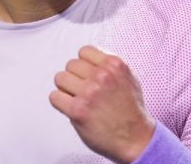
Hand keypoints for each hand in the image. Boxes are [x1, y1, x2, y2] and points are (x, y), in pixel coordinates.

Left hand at [49, 45, 155, 163]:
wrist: (136, 138)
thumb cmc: (132, 111)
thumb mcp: (130, 79)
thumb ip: (111, 66)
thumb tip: (91, 59)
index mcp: (114, 65)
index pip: (84, 51)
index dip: (84, 65)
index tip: (86, 74)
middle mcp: (102, 76)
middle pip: (70, 65)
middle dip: (75, 77)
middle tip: (82, 90)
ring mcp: (89, 93)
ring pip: (60, 78)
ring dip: (65, 89)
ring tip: (76, 98)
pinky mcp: (78, 110)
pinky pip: (54, 97)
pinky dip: (59, 102)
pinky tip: (70, 108)